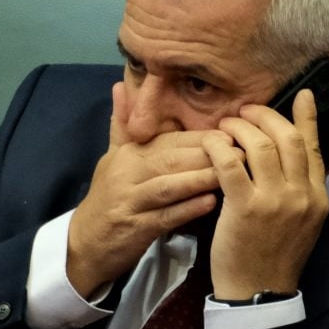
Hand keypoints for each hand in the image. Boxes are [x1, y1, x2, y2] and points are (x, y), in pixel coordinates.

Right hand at [66, 83, 222, 297]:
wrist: (85, 243)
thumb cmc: (106, 199)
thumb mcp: (111, 158)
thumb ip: (122, 124)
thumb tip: (120, 85)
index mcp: (128, 155)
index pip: (168, 140)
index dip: (201, 137)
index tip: (232, 133)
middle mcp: (127, 174)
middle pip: (171, 159)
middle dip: (207, 153)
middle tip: (243, 151)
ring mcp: (130, 202)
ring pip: (169, 186)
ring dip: (200, 178)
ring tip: (231, 173)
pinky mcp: (135, 228)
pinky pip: (165, 217)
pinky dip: (188, 210)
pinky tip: (211, 204)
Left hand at [205, 88, 328, 301]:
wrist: (258, 293)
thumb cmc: (274, 256)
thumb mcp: (302, 222)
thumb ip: (300, 189)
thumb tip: (292, 155)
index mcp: (318, 197)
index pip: (315, 146)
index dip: (307, 117)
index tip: (303, 94)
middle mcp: (301, 195)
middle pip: (288, 137)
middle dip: (265, 116)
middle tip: (246, 111)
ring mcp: (275, 201)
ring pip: (260, 144)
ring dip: (240, 127)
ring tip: (226, 126)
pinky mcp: (246, 207)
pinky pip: (230, 162)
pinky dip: (219, 146)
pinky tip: (211, 143)